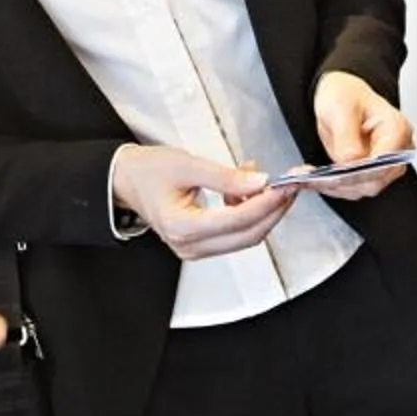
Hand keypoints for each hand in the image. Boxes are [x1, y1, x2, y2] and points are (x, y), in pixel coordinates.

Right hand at [110, 144, 293, 259]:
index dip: (267, 202)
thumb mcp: (187, 165)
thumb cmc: (149, 171)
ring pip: (245, 237)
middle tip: (289, 184)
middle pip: (248, 235)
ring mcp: (195, 250)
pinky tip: (244, 191)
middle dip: (273, 210)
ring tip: (262, 182)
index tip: (285, 184)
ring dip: (261, 212)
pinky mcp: (201, 246)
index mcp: (182, 227)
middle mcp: (189, 246)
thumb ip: (225, 176)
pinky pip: (235, 235)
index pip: (238, 220)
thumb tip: (260, 182)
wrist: (127, 180)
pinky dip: (248, 214)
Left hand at [291, 72, 415, 200]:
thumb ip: (347, 135)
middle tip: (313, 178)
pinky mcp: (370, 173)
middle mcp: (396, 150)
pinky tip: (315, 178)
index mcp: (396, 129)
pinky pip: (353, 187)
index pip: (383, 163)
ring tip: (308, 177)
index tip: (333, 174)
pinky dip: (333, 186)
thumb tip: (350, 161)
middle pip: (374, 181)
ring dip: (334, 187)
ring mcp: (384, 164)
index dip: (358, 173)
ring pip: (362, 189)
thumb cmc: (345, 94)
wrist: (340, 96)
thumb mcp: (340, 106)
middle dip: (342, 182)